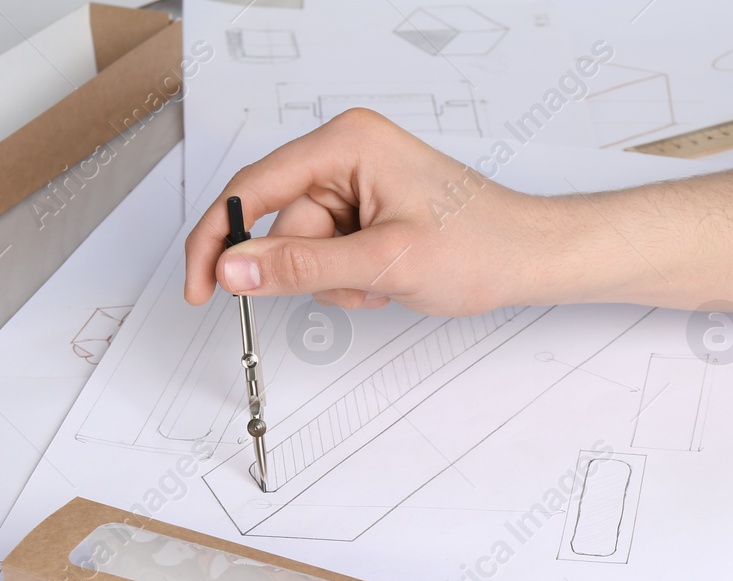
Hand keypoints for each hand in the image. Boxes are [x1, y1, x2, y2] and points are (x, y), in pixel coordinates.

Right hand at [183, 109, 567, 315]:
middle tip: (361, 281)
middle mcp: (346, 153)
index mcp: (345, 143)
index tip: (201, 285)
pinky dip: (353, 277)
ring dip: (338, 279)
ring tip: (387, 278)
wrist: (531, 258)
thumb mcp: (382, 262)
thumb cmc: (481, 244)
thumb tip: (235, 268)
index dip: (218, 240)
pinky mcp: (369, 208)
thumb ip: (300, 267)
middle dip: (311, 268)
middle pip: (281, 225)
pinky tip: (391, 276)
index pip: (251, 189)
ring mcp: (358, 181)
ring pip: (305, 247)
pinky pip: (331, 252)